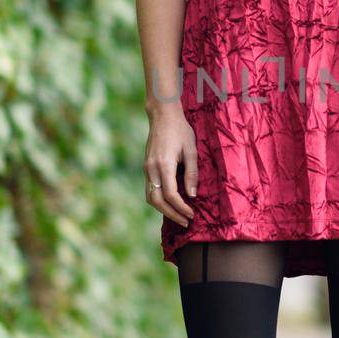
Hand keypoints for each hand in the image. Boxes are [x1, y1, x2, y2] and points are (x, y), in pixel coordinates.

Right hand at [144, 103, 197, 227]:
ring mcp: (146, 168)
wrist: (162, 115)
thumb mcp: (191, 150)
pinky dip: (159, 200)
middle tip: (186, 222)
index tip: (192, 214)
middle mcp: (151, 169)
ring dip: (163, 210)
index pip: (170, 195)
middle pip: (157, 201)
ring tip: (179, 216)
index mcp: (163, 164)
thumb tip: (192, 195)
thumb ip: (192, 173)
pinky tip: (171, 203)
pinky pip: (150, 189)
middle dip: (171, 214)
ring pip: (150, 197)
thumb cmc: (180, 130)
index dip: (181, 208)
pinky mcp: (146, 167)